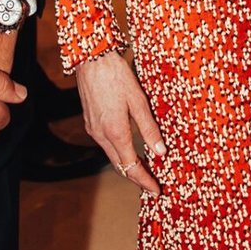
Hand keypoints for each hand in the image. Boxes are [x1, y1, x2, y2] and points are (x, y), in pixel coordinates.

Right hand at [76, 50, 166, 197]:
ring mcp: (93, 129)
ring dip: (127, 165)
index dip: (145, 181)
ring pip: (112, 156)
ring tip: (145, 168)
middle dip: (137, 177)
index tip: (156, 191)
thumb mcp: (139, 101)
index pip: (131, 167)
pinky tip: (128, 148)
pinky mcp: (90, 122)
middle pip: (120, 166)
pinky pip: (106, 144)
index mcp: (115, 132)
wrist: (91, 59)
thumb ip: (149, 128)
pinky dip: (119, 152)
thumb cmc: (116, 75)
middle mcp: (101, 135)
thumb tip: (160, 152)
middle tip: (153, 185)